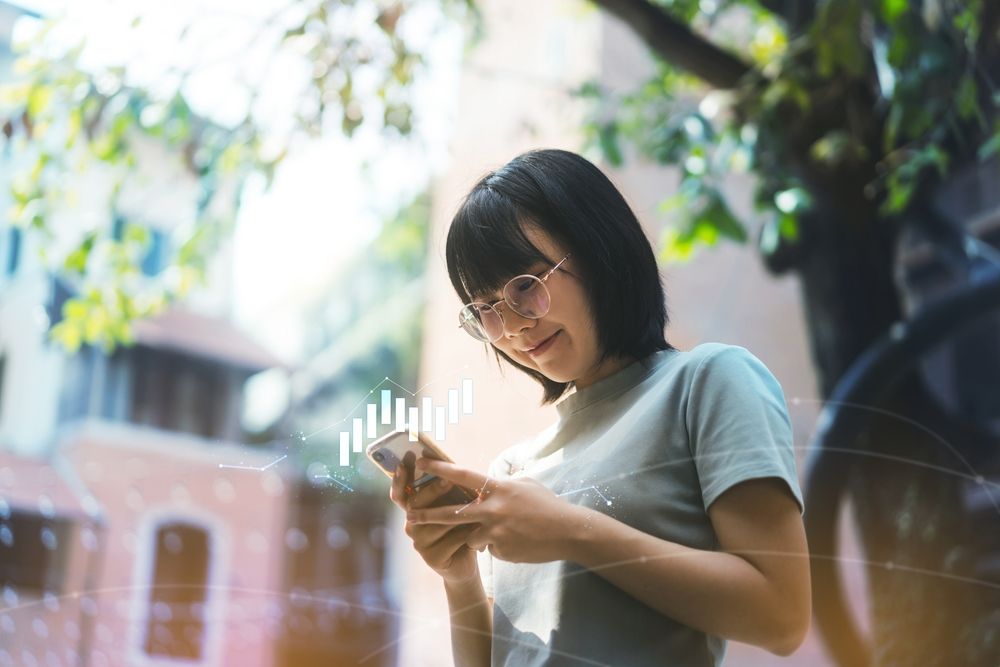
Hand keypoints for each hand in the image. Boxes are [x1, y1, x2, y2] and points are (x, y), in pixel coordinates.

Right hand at [389, 453, 479, 583]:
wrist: (467, 559)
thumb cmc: (460, 525)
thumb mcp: (453, 503)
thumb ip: (446, 487)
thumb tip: (447, 461)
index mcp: (414, 509)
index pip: (400, 493)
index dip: (399, 479)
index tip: (403, 462)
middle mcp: (411, 525)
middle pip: (417, 505)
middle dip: (433, 491)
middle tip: (447, 480)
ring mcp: (419, 543)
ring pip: (438, 523)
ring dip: (459, 514)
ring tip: (477, 504)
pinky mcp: (432, 558)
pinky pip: (451, 540)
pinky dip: (467, 532)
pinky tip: (479, 528)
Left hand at [406, 457, 581, 563]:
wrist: (568, 532)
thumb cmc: (547, 504)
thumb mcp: (525, 484)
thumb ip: (502, 484)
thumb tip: (486, 484)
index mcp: (498, 488)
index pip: (462, 476)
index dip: (440, 468)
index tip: (421, 463)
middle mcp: (493, 509)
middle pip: (451, 513)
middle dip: (428, 514)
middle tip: (410, 515)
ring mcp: (496, 532)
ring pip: (470, 536)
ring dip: (477, 536)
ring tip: (505, 532)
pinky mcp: (501, 550)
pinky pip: (488, 549)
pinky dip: (497, 546)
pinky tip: (517, 543)